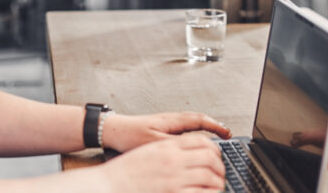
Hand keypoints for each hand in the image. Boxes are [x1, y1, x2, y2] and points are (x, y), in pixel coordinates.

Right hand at [97, 134, 225, 192]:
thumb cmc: (124, 172)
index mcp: (167, 146)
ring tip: (218, 186)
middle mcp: (173, 160)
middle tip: (221, 173)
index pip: (201, 141)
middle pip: (209, 157)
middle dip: (219, 166)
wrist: (107, 186)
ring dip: (218, 182)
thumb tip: (187, 155)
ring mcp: (174, 178)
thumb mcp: (148, 152)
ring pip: (209, 176)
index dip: (214, 149)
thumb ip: (168, 151)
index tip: (217, 156)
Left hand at [104, 112, 232, 152]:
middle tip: (227, 134)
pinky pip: (185, 128)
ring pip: (192, 123)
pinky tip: (194, 140)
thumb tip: (194, 146)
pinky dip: (195, 132)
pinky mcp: (162, 128)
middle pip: (199, 119)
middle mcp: (172, 119)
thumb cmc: (130, 135)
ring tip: (216, 136)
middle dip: (214, 126)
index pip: (200, 120)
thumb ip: (175, 144)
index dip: (216, 126)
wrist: (113, 129)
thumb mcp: (154, 143)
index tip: (227, 133)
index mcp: (173, 121)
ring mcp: (167, 123)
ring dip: (206, 128)